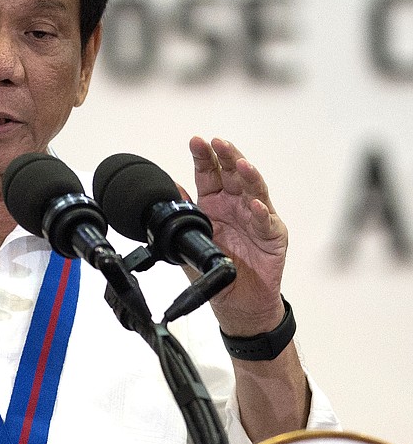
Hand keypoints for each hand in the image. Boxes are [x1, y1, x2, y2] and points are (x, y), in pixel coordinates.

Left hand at [187, 136, 287, 335]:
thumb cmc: (215, 268)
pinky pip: (268, 223)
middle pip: (234, 174)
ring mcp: (257, 218)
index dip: (203, 157)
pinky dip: (262, 214)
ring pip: (255, 190)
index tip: (196, 141)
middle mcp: (237, 205)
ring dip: (248, 176)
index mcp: (215, 203)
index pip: (209, 174)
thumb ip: (184, 213)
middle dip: (227, 156)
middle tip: (218, 142)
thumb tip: (170, 188)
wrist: (236, 302)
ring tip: (240, 163)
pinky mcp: (274, 237)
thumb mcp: (190, 239)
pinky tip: (256, 205)